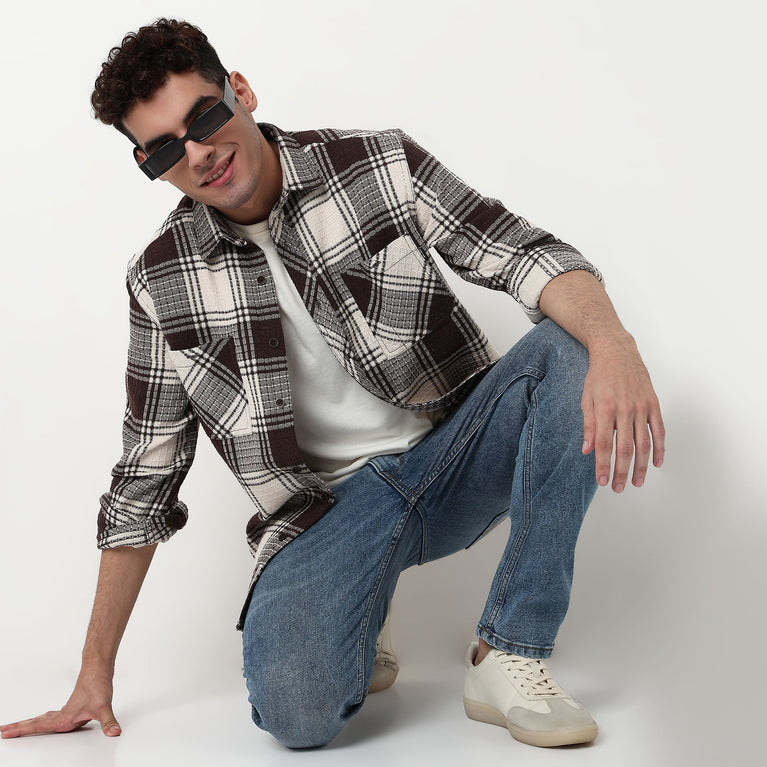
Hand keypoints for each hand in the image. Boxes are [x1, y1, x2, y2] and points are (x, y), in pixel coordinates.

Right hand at [0, 669, 120, 738]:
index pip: (38, 726)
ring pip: (43, 718)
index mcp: (64, 718)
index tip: (6, 733)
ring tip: (16, 727)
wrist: (98, 668)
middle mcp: (63, 714)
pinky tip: (46, 719)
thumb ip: (108, 722)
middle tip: (2, 731)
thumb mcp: (104, 706)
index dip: (22, 730)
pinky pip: (53, 715)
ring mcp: (67, 710)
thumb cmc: (98, 685)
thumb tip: (115, 733)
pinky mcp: (73, 706)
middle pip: (36, 722)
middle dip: (19, 728)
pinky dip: (44, 719)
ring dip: (30, 723)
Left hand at [581, 333, 664, 490]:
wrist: (617, 351)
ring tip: (637, 482)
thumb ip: (588, 425)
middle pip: (625, 448)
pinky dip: (660, 448)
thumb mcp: (586, 398)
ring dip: (642, 466)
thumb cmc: (599, 376)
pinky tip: (657, 463)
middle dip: (622, 472)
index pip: (604, 444)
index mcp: (605, 408)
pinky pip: (659, 430)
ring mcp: (642, 406)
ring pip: (644, 443)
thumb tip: (588, 450)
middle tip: (619, 488)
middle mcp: (625, 409)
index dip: (603, 465)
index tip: (602, 481)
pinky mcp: (653, 403)